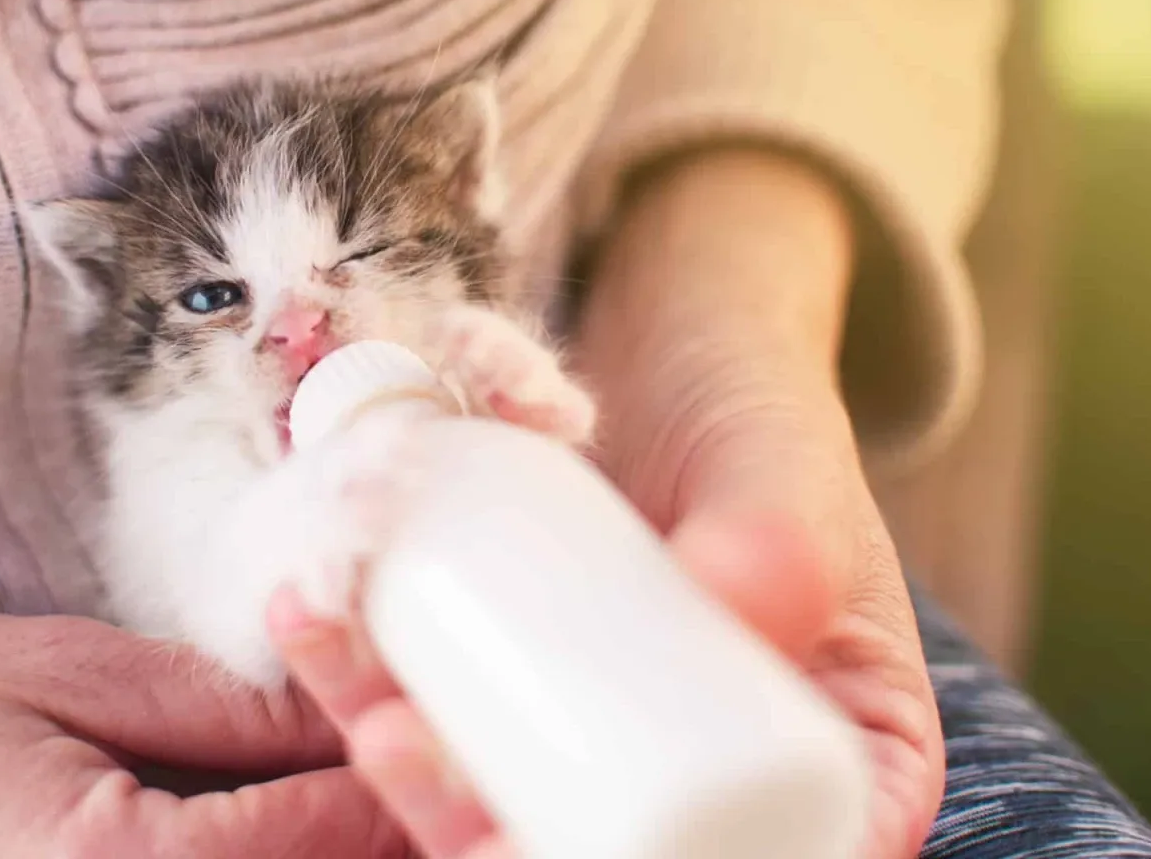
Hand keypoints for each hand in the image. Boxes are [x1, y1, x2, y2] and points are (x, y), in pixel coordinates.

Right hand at [0, 608, 408, 857]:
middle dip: (389, 832)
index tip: (451, 729)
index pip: (330, 833)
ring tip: (375, 801)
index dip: (408, 779)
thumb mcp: (81, 673)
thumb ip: (234, 710)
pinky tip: (296, 830)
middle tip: (433, 775)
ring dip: (339, 853)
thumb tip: (360, 716)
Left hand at [269, 150, 942, 858]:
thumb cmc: (752, 403)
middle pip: (602, 851)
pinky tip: (316, 639)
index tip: (526, 846)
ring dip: (412, 791)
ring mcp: (602, 735)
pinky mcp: (518, 686)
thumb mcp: (781, 463)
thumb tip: (740, 605)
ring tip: (365, 709)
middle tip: (412, 760)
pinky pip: (448, 722)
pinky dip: (374, 697)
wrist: (661, 342)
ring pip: (506, 807)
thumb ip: (782, 530)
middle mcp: (709, 772)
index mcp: (835, 762)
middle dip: (485, 845)